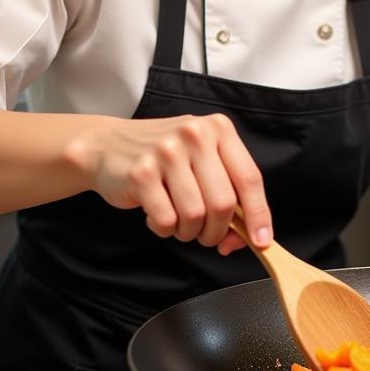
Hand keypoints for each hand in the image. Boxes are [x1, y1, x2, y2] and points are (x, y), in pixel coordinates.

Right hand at [64, 112, 270, 255]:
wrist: (108, 145)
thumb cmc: (164, 157)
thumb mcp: (202, 160)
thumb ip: (229, 192)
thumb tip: (249, 238)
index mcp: (218, 129)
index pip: (250, 178)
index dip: (258, 215)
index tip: (261, 241)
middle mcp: (195, 134)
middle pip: (223, 202)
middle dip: (216, 230)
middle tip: (205, 234)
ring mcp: (167, 151)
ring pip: (195, 215)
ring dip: (188, 231)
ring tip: (177, 221)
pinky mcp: (141, 172)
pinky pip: (166, 220)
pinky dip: (164, 229)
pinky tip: (156, 215)